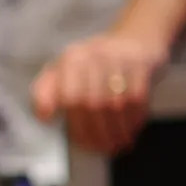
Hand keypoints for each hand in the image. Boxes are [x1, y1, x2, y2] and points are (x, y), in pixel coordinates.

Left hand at [31, 32, 167, 154]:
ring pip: (115, 104)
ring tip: (116, 145)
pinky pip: (137, 98)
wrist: (135, 37)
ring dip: (116, 131)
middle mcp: (94, 55)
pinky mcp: (142, 63)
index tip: (78, 142)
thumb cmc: (94, 62)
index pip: (68, 98)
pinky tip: (131, 130)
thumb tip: (43, 116)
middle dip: (97, 132)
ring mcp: (119, 58)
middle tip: (100, 148)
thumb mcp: (65, 70)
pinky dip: (133, 119)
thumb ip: (46, 92)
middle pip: (92, 104)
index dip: (73, 123)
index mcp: (71, 59)